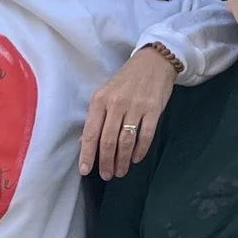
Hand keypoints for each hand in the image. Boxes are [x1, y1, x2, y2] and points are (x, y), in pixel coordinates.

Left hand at [81, 45, 179, 176]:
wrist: (153, 62)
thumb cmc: (126, 80)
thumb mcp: (105, 94)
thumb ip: (95, 118)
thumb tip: (83, 142)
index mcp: (100, 100)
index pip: (91, 132)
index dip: (88, 154)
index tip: (85, 170)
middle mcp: (116, 104)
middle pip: (108, 140)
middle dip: (106, 162)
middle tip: (107, 175)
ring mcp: (136, 107)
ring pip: (126, 141)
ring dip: (122, 160)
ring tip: (121, 171)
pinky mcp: (154, 109)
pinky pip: (146, 135)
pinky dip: (140, 150)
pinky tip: (136, 159)